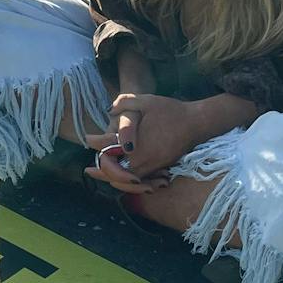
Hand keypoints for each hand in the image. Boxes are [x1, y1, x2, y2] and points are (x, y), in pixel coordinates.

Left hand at [84, 93, 200, 187]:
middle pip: (113, 172)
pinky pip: (138, 182)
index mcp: (134, 144)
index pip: (106, 147)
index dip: (94, 142)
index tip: (88, 138)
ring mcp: (150, 167)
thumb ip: (124, 102)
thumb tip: (108, 110)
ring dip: (111, 179)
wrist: (195, 123)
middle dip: (100, 170)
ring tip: (101, 177)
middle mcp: (140, 160)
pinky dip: (126, 182)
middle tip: (88, 170)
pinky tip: (120, 178)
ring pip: (125, 181)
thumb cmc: (170, 111)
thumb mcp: (145, 100)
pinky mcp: (159, 169)